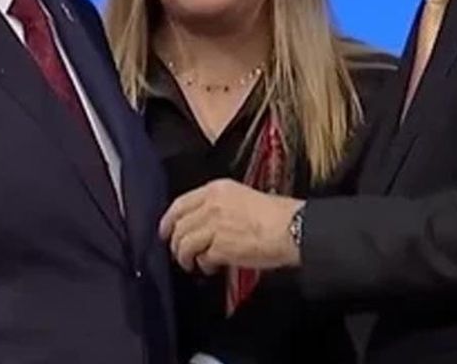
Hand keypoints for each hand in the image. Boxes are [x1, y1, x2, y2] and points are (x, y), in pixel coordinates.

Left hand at [158, 179, 303, 273]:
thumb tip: (204, 223)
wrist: (292, 228)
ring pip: (184, 243)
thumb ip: (219, 206)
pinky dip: (204, 265)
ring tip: (192, 264)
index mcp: (216, 189)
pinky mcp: (221, 247)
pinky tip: (211, 268)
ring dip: (185, 257)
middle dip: (175, 242)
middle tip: (178, 252)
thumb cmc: (276, 214)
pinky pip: (202, 258)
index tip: (165, 230)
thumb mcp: (243, 197)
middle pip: (179, 226)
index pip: (180, 203)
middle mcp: (211, 205)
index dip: (168, 220)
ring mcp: (214, 226)